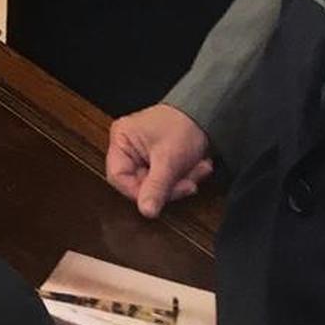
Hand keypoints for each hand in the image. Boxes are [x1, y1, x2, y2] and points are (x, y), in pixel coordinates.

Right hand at [105, 103, 211, 217]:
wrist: (207, 112)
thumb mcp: (169, 159)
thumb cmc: (182, 125)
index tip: (161, 197)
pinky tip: (198, 167)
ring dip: (180, 182)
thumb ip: (156, 187)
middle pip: (139, 183)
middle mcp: (127, 146)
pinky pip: (165, 179)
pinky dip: (183, 177)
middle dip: (169, 186)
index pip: (118, 177)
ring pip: (155, 184)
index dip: (138, 192)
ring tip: (199, 169)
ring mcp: (142, 153)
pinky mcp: (157, 158)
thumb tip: (146, 212)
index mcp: (121, 139)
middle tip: (189, 184)